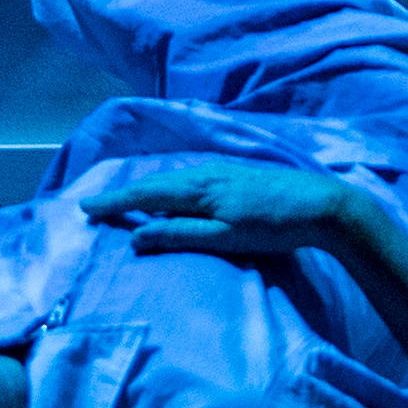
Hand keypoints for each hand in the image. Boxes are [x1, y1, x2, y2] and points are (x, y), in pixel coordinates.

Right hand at [80, 158, 361, 263]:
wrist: (323, 205)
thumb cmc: (273, 226)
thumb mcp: (224, 238)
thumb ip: (179, 235)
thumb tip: (136, 236)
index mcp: (199, 186)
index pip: (145, 194)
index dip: (114, 201)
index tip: (85, 207)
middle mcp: (206, 171)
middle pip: (155, 182)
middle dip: (123, 194)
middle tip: (94, 205)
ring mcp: (222, 170)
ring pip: (172, 178)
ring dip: (145, 189)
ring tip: (122, 200)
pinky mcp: (235, 175)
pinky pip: (188, 178)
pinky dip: (167, 186)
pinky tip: (168, 194)